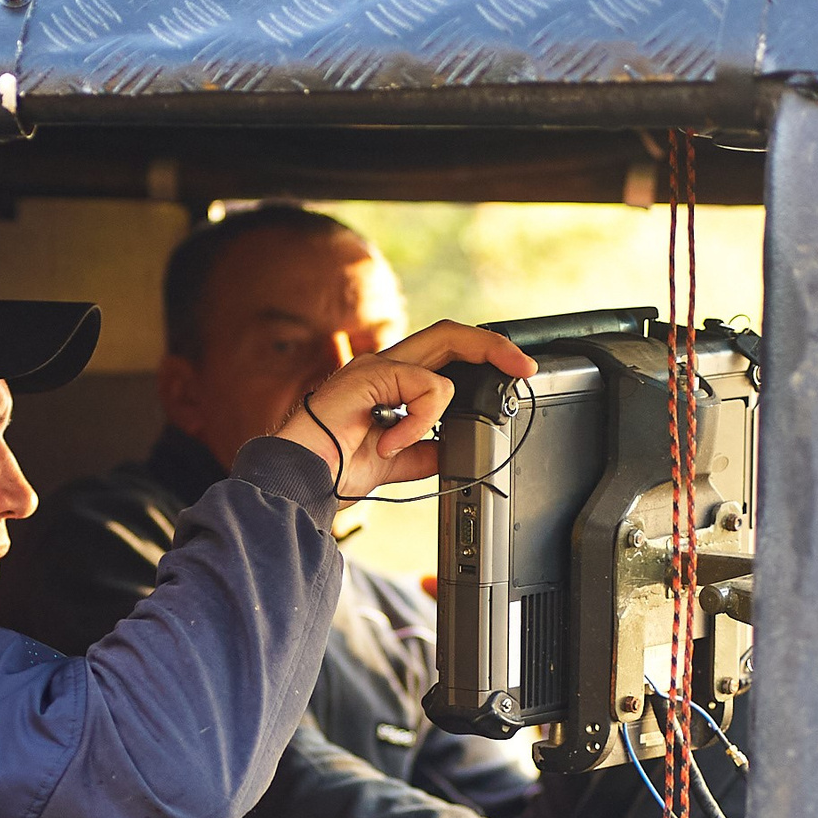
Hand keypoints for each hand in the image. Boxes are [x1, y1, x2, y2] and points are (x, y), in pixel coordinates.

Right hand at [274, 320, 534, 498]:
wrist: (294, 483)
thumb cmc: (327, 471)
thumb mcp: (392, 463)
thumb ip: (424, 450)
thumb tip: (457, 448)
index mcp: (387, 384)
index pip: (442, 354)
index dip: (481, 356)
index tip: (514, 376)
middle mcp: (382, 368)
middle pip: (449, 334)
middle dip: (493, 347)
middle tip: (523, 368)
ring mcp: (373, 369)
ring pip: (441, 360)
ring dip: (436, 412)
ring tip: (398, 446)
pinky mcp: (368, 376)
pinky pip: (422, 389)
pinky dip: (416, 422)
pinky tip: (388, 444)